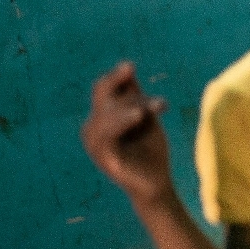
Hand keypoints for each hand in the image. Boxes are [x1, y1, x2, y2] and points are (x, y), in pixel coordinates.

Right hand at [81, 63, 178, 206]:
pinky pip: (107, 136)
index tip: (131, 66)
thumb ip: (137, 98)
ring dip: (132, 105)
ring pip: (106, 113)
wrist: (156, 182)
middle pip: (100, 96)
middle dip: (114, 80)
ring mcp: (96, 144)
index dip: (116, 76)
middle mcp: (94, 128)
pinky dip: (121, 123)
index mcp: (102, 117)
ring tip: (155, 106)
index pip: (104, 90)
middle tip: (130, 67)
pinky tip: (138, 115)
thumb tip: (129, 70)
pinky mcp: (104, 158)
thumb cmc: (150, 149)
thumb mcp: (146, 118)